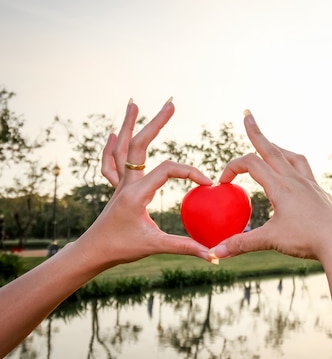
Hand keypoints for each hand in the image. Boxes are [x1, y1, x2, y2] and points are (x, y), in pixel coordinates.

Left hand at [77, 98, 213, 265]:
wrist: (91, 252)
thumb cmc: (121, 249)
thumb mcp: (155, 246)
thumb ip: (185, 247)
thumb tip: (214, 254)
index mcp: (136, 193)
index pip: (167, 170)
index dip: (190, 173)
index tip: (208, 184)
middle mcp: (126, 183)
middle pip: (140, 144)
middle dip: (156, 122)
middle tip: (171, 103)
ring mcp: (119, 184)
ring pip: (122, 147)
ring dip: (128, 124)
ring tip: (134, 103)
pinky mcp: (117, 189)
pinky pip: (111, 162)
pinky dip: (112, 146)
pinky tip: (114, 134)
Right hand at [215, 110, 331, 262]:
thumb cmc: (307, 240)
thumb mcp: (270, 240)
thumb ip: (241, 243)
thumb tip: (214, 253)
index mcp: (281, 186)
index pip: (251, 164)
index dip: (233, 167)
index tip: (223, 182)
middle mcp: (296, 180)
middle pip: (271, 149)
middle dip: (256, 132)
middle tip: (247, 114)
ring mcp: (310, 184)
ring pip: (292, 156)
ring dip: (277, 148)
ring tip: (270, 146)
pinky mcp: (320, 193)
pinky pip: (305, 171)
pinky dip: (294, 166)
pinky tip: (294, 175)